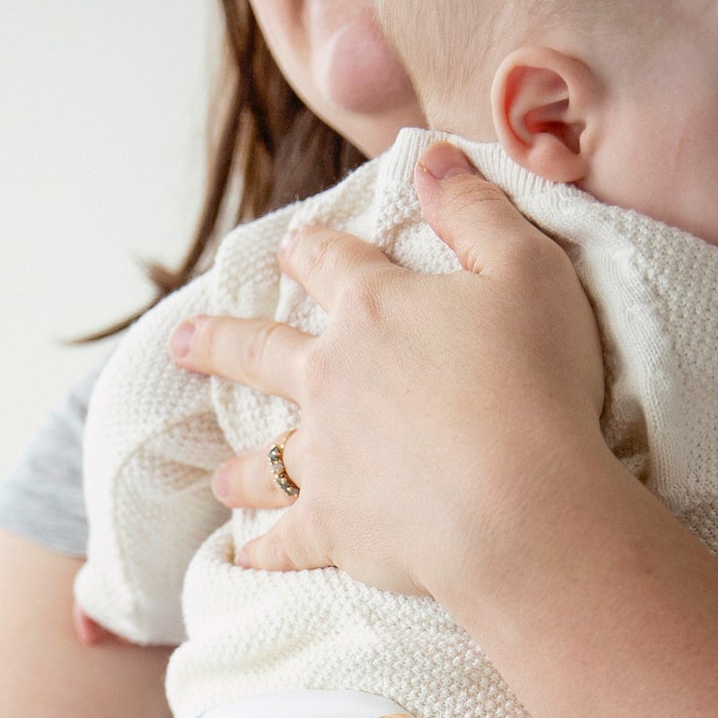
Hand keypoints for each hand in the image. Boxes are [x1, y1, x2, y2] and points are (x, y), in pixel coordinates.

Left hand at [172, 142, 614, 600]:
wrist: (519, 506)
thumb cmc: (535, 384)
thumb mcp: (530, 272)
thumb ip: (477, 211)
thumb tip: (436, 158)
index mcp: (373, 310)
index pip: (329, 264)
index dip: (312, 252)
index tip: (292, 249)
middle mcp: (330, 379)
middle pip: (260, 355)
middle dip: (219, 345)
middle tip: (181, 344)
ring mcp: (325, 457)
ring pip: (266, 459)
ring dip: (240, 468)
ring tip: (218, 478)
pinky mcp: (333, 528)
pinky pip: (287, 541)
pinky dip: (266, 552)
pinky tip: (246, 559)